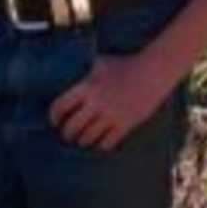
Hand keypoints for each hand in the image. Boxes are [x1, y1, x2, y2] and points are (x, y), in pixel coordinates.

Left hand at [50, 51, 176, 150]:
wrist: (152, 72)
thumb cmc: (125, 65)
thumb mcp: (101, 63)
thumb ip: (85, 69)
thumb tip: (69, 67)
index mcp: (87, 86)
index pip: (60, 106)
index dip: (54, 117)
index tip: (54, 121)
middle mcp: (96, 103)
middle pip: (72, 127)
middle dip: (67, 133)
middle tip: (67, 134)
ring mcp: (111, 115)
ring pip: (87, 138)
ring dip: (82, 140)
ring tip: (81, 139)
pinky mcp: (125, 124)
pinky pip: (106, 143)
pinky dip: (101, 144)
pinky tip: (100, 141)